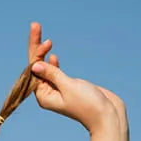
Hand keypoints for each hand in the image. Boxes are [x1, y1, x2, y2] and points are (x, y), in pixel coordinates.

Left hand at [27, 21, 127, 135]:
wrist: (106, 115)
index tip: (47, 42)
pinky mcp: (68, 87)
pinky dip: (53, 63)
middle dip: (36, 47)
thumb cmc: (88, 104)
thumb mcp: (69, 86)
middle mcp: (47, 93)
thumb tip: (34, 65)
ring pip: (46, 67)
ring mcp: (57, 90)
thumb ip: (53, 74)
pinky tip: (52, 56)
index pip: (34, 70)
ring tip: (43, 37)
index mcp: (44, 96)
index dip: (37, 53)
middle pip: (37, 66)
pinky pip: (56, 73)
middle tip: (35, 25)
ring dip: (43, 52)